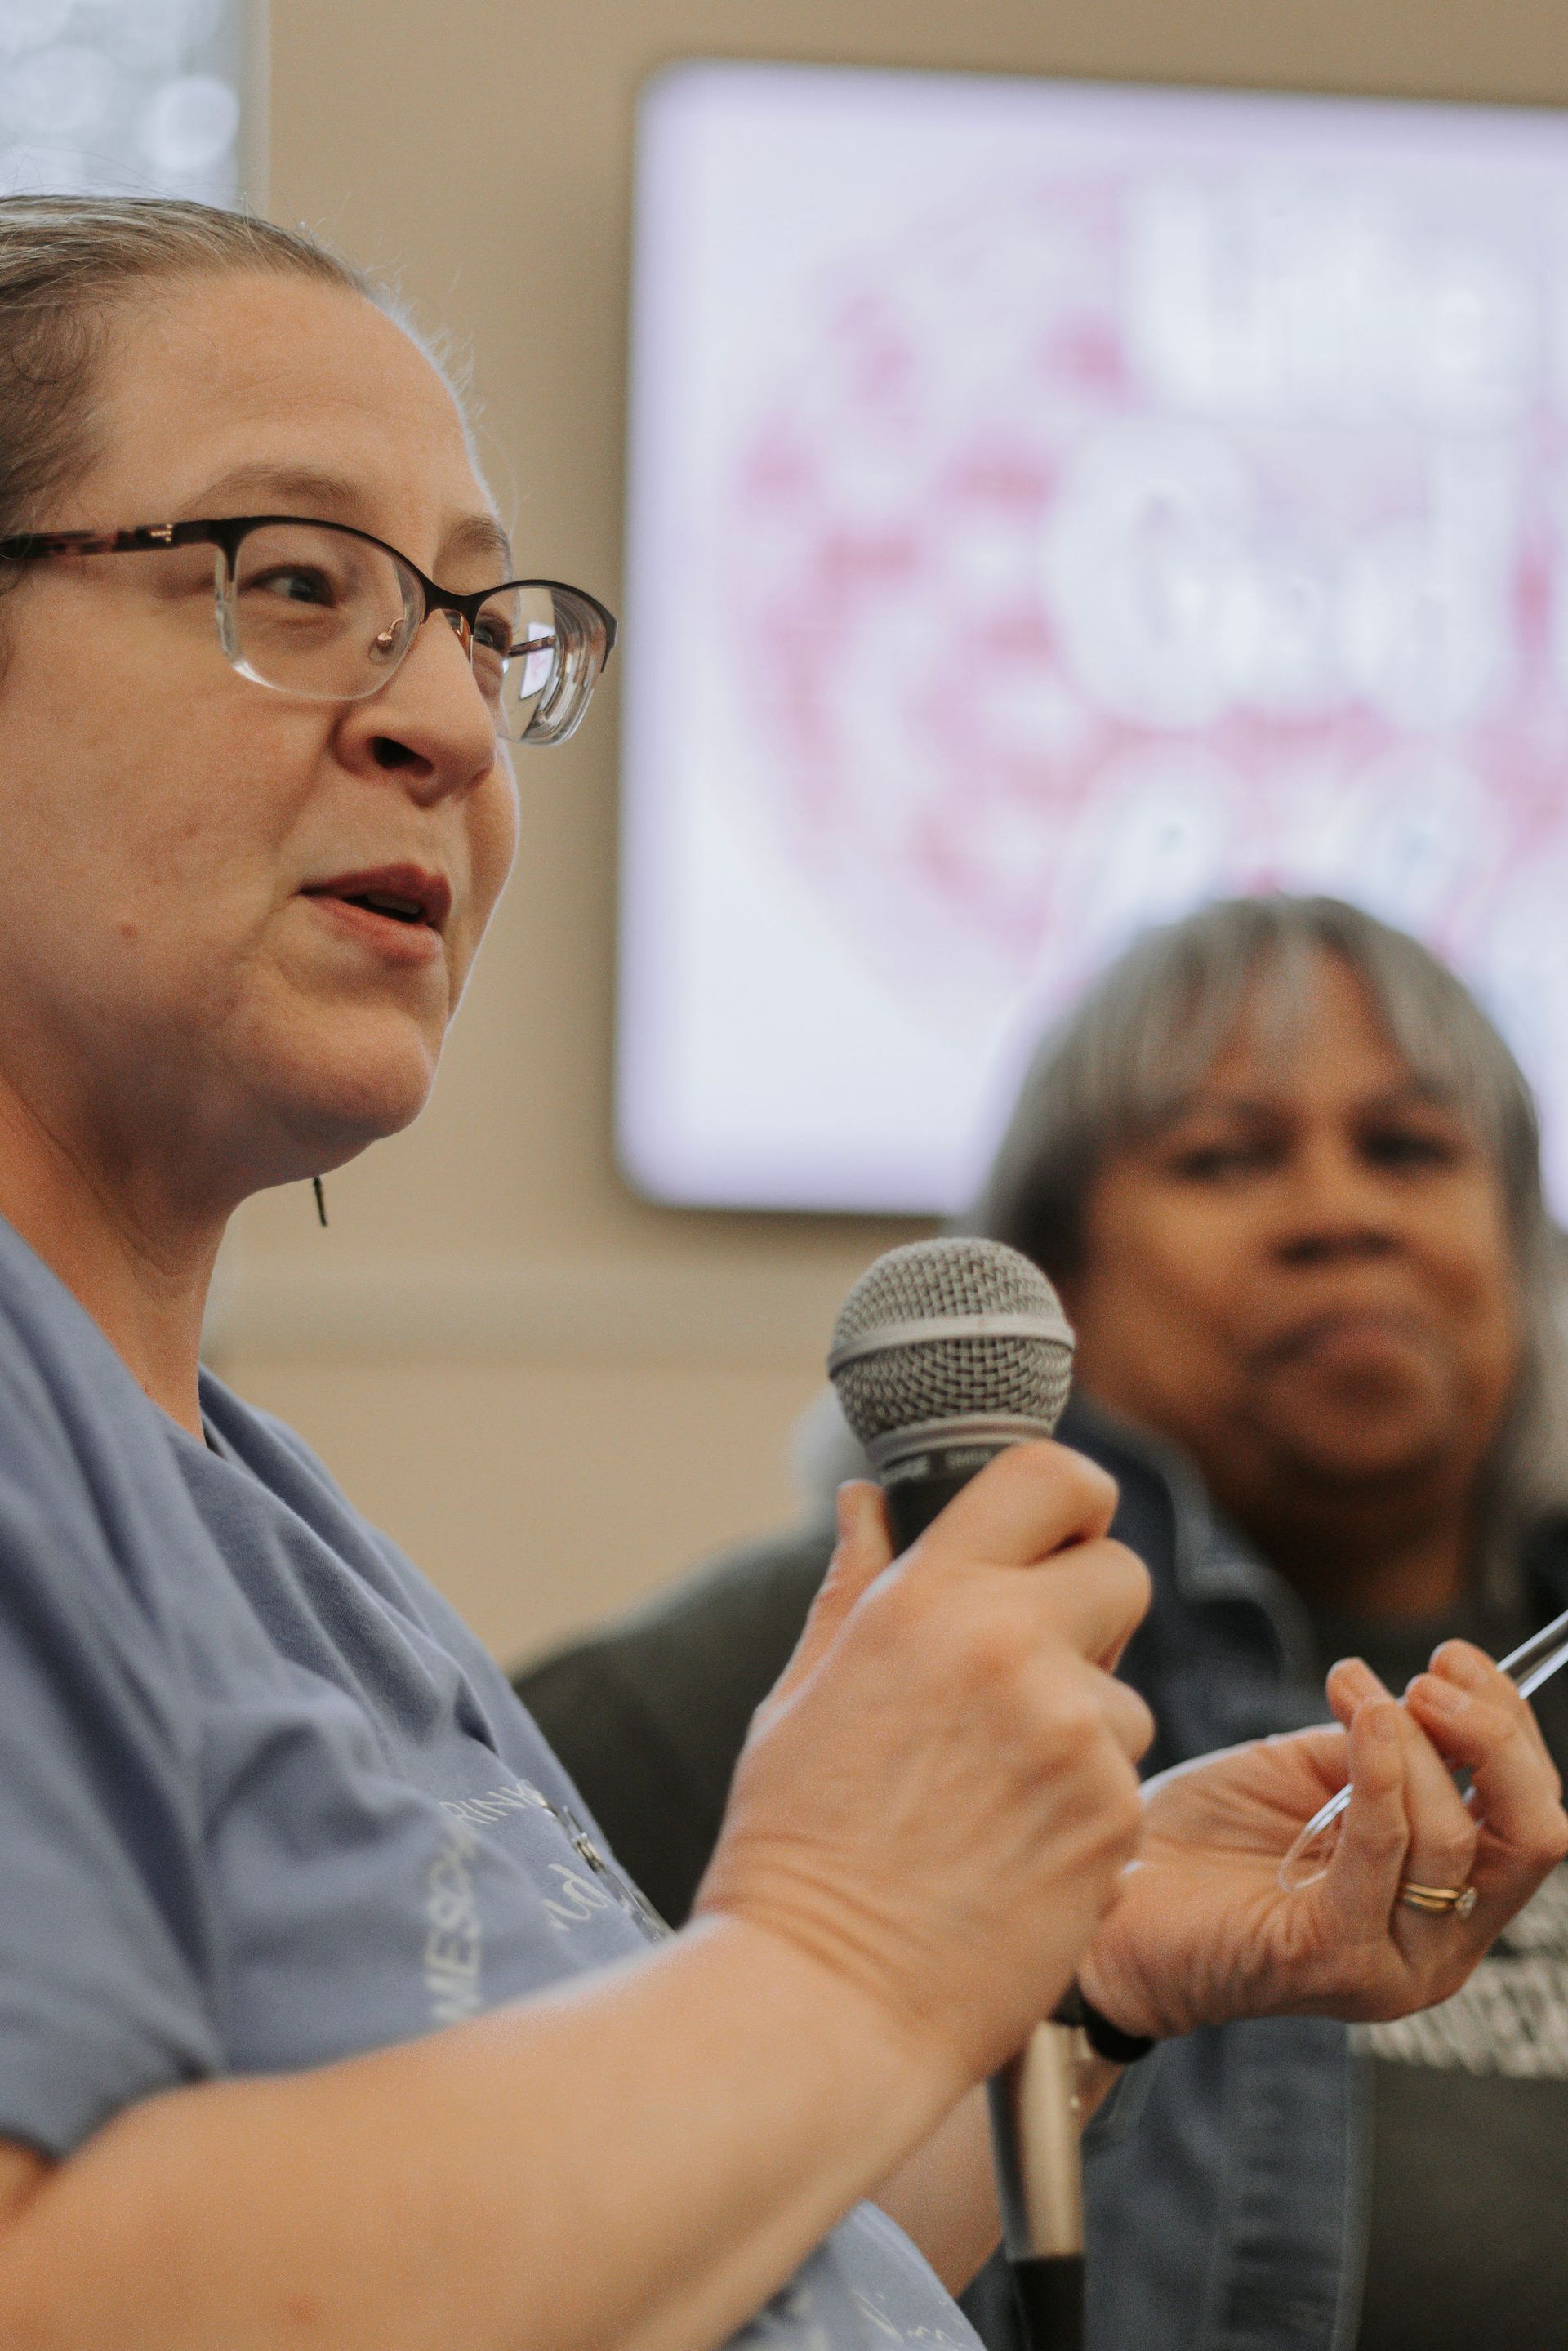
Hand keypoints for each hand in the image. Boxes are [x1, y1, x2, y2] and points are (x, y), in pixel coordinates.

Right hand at [696, 1445, 1153, 2087]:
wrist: (822, 1999)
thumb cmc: (793, 1849)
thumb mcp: (803, 1694)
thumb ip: (856, 1585)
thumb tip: (865, 1502)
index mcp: (925, 1598)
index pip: (1051, 1477)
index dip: (1069, 1501)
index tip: (1056, 1536)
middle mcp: (1011, 1644)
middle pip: (1122, 1573)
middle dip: (1087, 1617)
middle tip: (1026, 1679)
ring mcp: (1072, 1731)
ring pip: (1125, 1694)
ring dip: (1084, 1730)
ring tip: (993, 1797)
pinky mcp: (1114, 1815)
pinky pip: (1125, 1780)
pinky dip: (1085, 1810)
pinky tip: (1013, 1852)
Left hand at [1080, 1642, 1567, 2042]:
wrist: (1102, 1902)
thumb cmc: (1202, 1839)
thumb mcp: (1310, 1774)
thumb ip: (1382, 1747)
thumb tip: (1436, 1694)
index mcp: (1445, 1904)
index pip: (1532, 1818)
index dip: (1510, 1727)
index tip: (1455, 1657)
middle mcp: (1437, 1948)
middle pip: (1533, 1839)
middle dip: (1496, 1739)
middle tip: (1431, 1675)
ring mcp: (1391, 1964)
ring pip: (1455, 1839)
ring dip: (1412, 1742)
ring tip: (1355, 1688)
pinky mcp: (1333, 1961)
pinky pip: (1384, 1853)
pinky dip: (1380, 1772)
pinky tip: (1358, 1714)